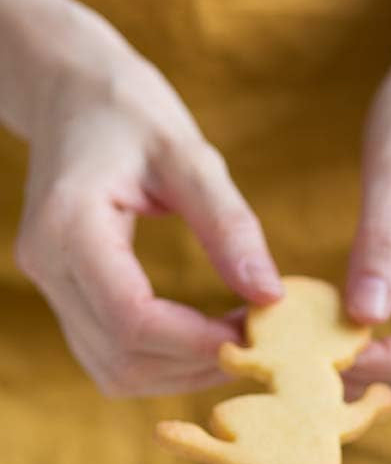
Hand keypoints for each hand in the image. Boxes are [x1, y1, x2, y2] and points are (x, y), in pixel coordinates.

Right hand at [11, 0, 281, 396]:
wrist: (68, 92)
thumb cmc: (129, 110)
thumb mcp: (188, 154)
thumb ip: (229, 224)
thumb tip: (270, 295)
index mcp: (69, 225)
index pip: (132, 318)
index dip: (198, 341)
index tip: (257, 333)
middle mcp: (46, 265)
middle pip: (124, 357)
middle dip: (197, 361)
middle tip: (260, 339)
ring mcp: (48, 287)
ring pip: (116, 371)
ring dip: (182, 371)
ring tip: (237, 338)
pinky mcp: (63, 298)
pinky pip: (111, 358)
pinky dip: (163, 363)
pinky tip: (205, 336)